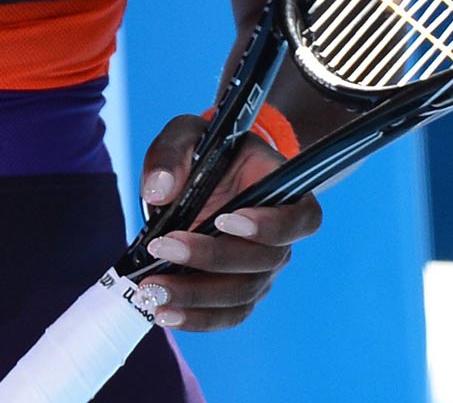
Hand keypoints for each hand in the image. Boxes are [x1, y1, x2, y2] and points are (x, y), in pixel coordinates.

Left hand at [128, 113, 322, 331]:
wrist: (200, 176)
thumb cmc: (204, 152)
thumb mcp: (187, 135)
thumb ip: (172, 153)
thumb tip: (159, 192)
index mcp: (282, 191)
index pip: (300, 218)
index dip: (271, 225)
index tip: (225, 220)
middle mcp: (279, 238)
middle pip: (262, 262)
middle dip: (209, 258)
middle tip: (162, 248)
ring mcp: (260, 270)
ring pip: (241, 295)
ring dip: (196, 297)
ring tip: (152, 291)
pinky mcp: (237, 292)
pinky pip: (226, 315)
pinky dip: (195, 318)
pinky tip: (162, 313)